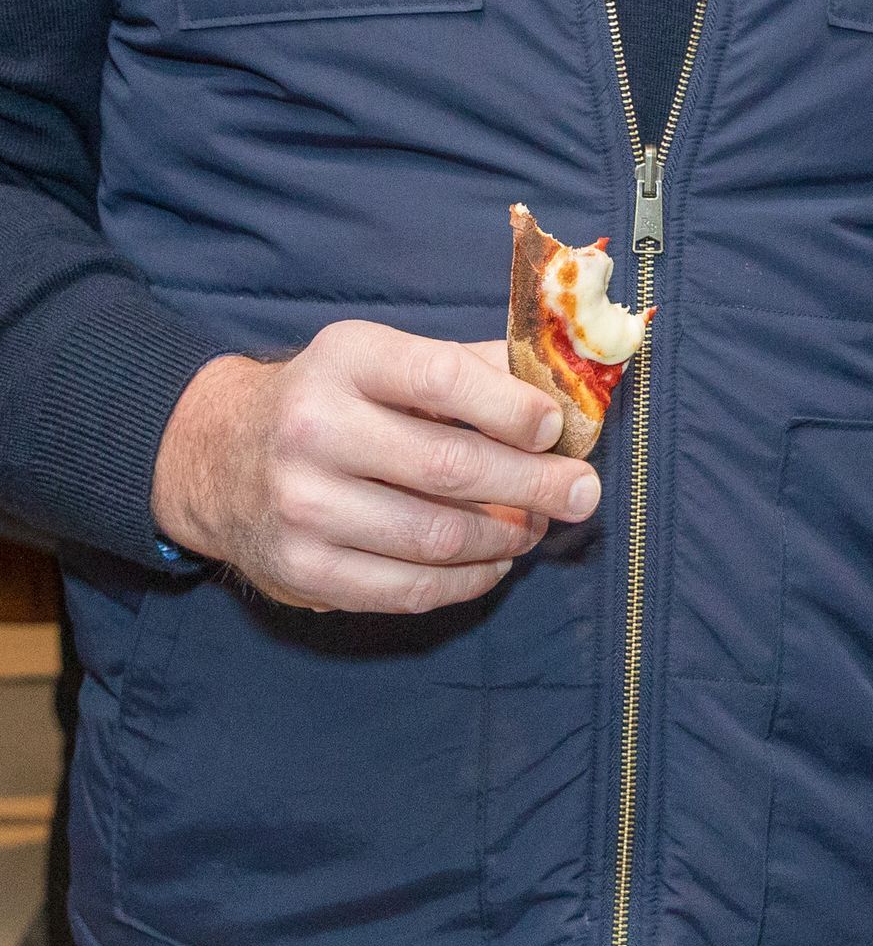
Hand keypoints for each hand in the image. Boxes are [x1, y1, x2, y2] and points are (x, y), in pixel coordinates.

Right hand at [150, 323, 600, 614]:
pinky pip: (407, 589)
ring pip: (435, 536)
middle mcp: (316, 430)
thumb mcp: (382, 356)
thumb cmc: (331, 398)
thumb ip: (470, 366)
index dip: (512, 408)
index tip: (557, 428)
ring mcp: (304, 506)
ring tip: (537, 528)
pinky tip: (494, 563)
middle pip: (449, 466)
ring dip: (504, 538)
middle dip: (533, 484)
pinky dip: (467, 581)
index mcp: (346, 360)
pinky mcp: (302, 571)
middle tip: (582, 494)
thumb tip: (564, 387)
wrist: (217, 456)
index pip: (442, 379)